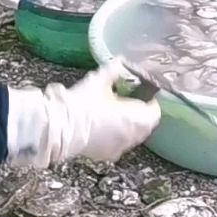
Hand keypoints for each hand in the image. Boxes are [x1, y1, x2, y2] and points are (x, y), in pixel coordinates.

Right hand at [7, 60, 159, 167]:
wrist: (61, 127)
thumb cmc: (82, 104)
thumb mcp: (99, 81)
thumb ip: (114, 70)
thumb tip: (120, 61)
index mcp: (136, 118)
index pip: (155, 111)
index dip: (149, 101)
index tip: (142, 93)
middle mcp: (133, 137)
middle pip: (145, 125)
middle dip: (139, 114)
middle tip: (127, 101)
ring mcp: (120, 148)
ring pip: (132, 136)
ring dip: (128, 126)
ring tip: (113, 114)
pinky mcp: (107, 156)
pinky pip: (118, 144)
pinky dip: (115, 136)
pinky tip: (102, 127)